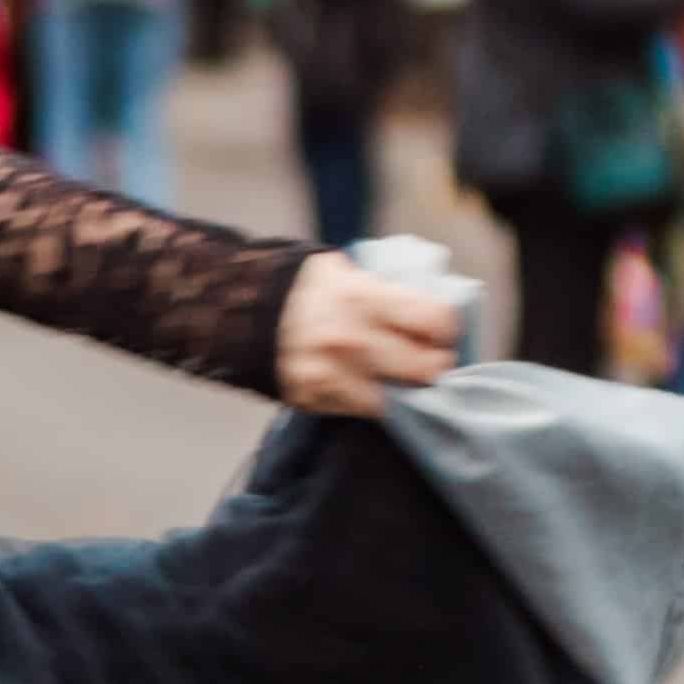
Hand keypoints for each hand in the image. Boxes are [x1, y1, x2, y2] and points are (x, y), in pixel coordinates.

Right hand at [276, 251, 463, 415]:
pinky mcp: (314, 399)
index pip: (435, 322)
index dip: (446, 331)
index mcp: (364, 298)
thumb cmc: (303, 288)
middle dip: (433, 366)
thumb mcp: (346, 273)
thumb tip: (430, 318)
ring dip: (402, 391)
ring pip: (397, 400)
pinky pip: (361, 410)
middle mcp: (351, 340)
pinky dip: (369, 400)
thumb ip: (386, 294)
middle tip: (428, 362)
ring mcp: (331, 375)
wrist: (237, 310)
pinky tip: (363, 384)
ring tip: (395, 376)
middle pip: (424, 369)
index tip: (441, 334)